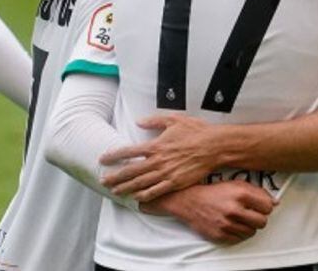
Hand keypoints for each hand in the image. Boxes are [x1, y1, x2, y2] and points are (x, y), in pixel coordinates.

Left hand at [100, 115, 220, 201]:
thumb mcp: (174, 120)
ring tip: (115, 191)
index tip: (103, 159)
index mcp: (155, 145)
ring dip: (126, 188)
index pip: (128, 151)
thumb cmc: (196, 131)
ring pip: (141, 183)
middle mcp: (158, 160)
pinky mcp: (176, 182)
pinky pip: (157, 191)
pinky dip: (145, 195)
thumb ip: (154, 121)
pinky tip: (136, 198)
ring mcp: (166, 173)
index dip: (113, 156)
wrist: (214, 146)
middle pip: (131, 170)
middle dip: (115, 177)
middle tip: (103, 181)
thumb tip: (138, 121)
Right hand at [142, 181, 274, 244]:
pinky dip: (238, 233)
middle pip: (262, 222)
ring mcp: (227, 224)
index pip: (268, 207)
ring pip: (252, 232)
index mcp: (240, 193)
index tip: (260, 206)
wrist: (189, 200)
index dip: (265, 206)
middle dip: (258, 218)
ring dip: (248, 226)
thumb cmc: (213, 191)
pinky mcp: (220, 235)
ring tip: (239, 218)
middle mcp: (234, 209)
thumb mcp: (235, 184)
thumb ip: (256, 192)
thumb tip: (275, 202)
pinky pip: (239, 238)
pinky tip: (232, 224)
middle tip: (251, 213)